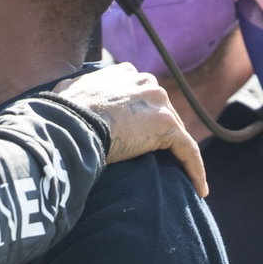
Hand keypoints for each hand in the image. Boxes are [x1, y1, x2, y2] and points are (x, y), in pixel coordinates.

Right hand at [54, 63, 206, 195]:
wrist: (71, 125)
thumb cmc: (62, 114)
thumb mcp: (69, 92)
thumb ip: (80, 90)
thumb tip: (70, 95)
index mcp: (124, 73)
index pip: (142, 96)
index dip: (142, 117)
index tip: (140, 136)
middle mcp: (145, 82)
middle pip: (161, 113)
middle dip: (162, 137)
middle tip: (162, 162)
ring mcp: (158, 102)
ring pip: (176, 132)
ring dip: (179, 155)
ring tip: (182, 180)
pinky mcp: (168, 126)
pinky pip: (187, 150)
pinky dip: (194, 169)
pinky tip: (199, 190)